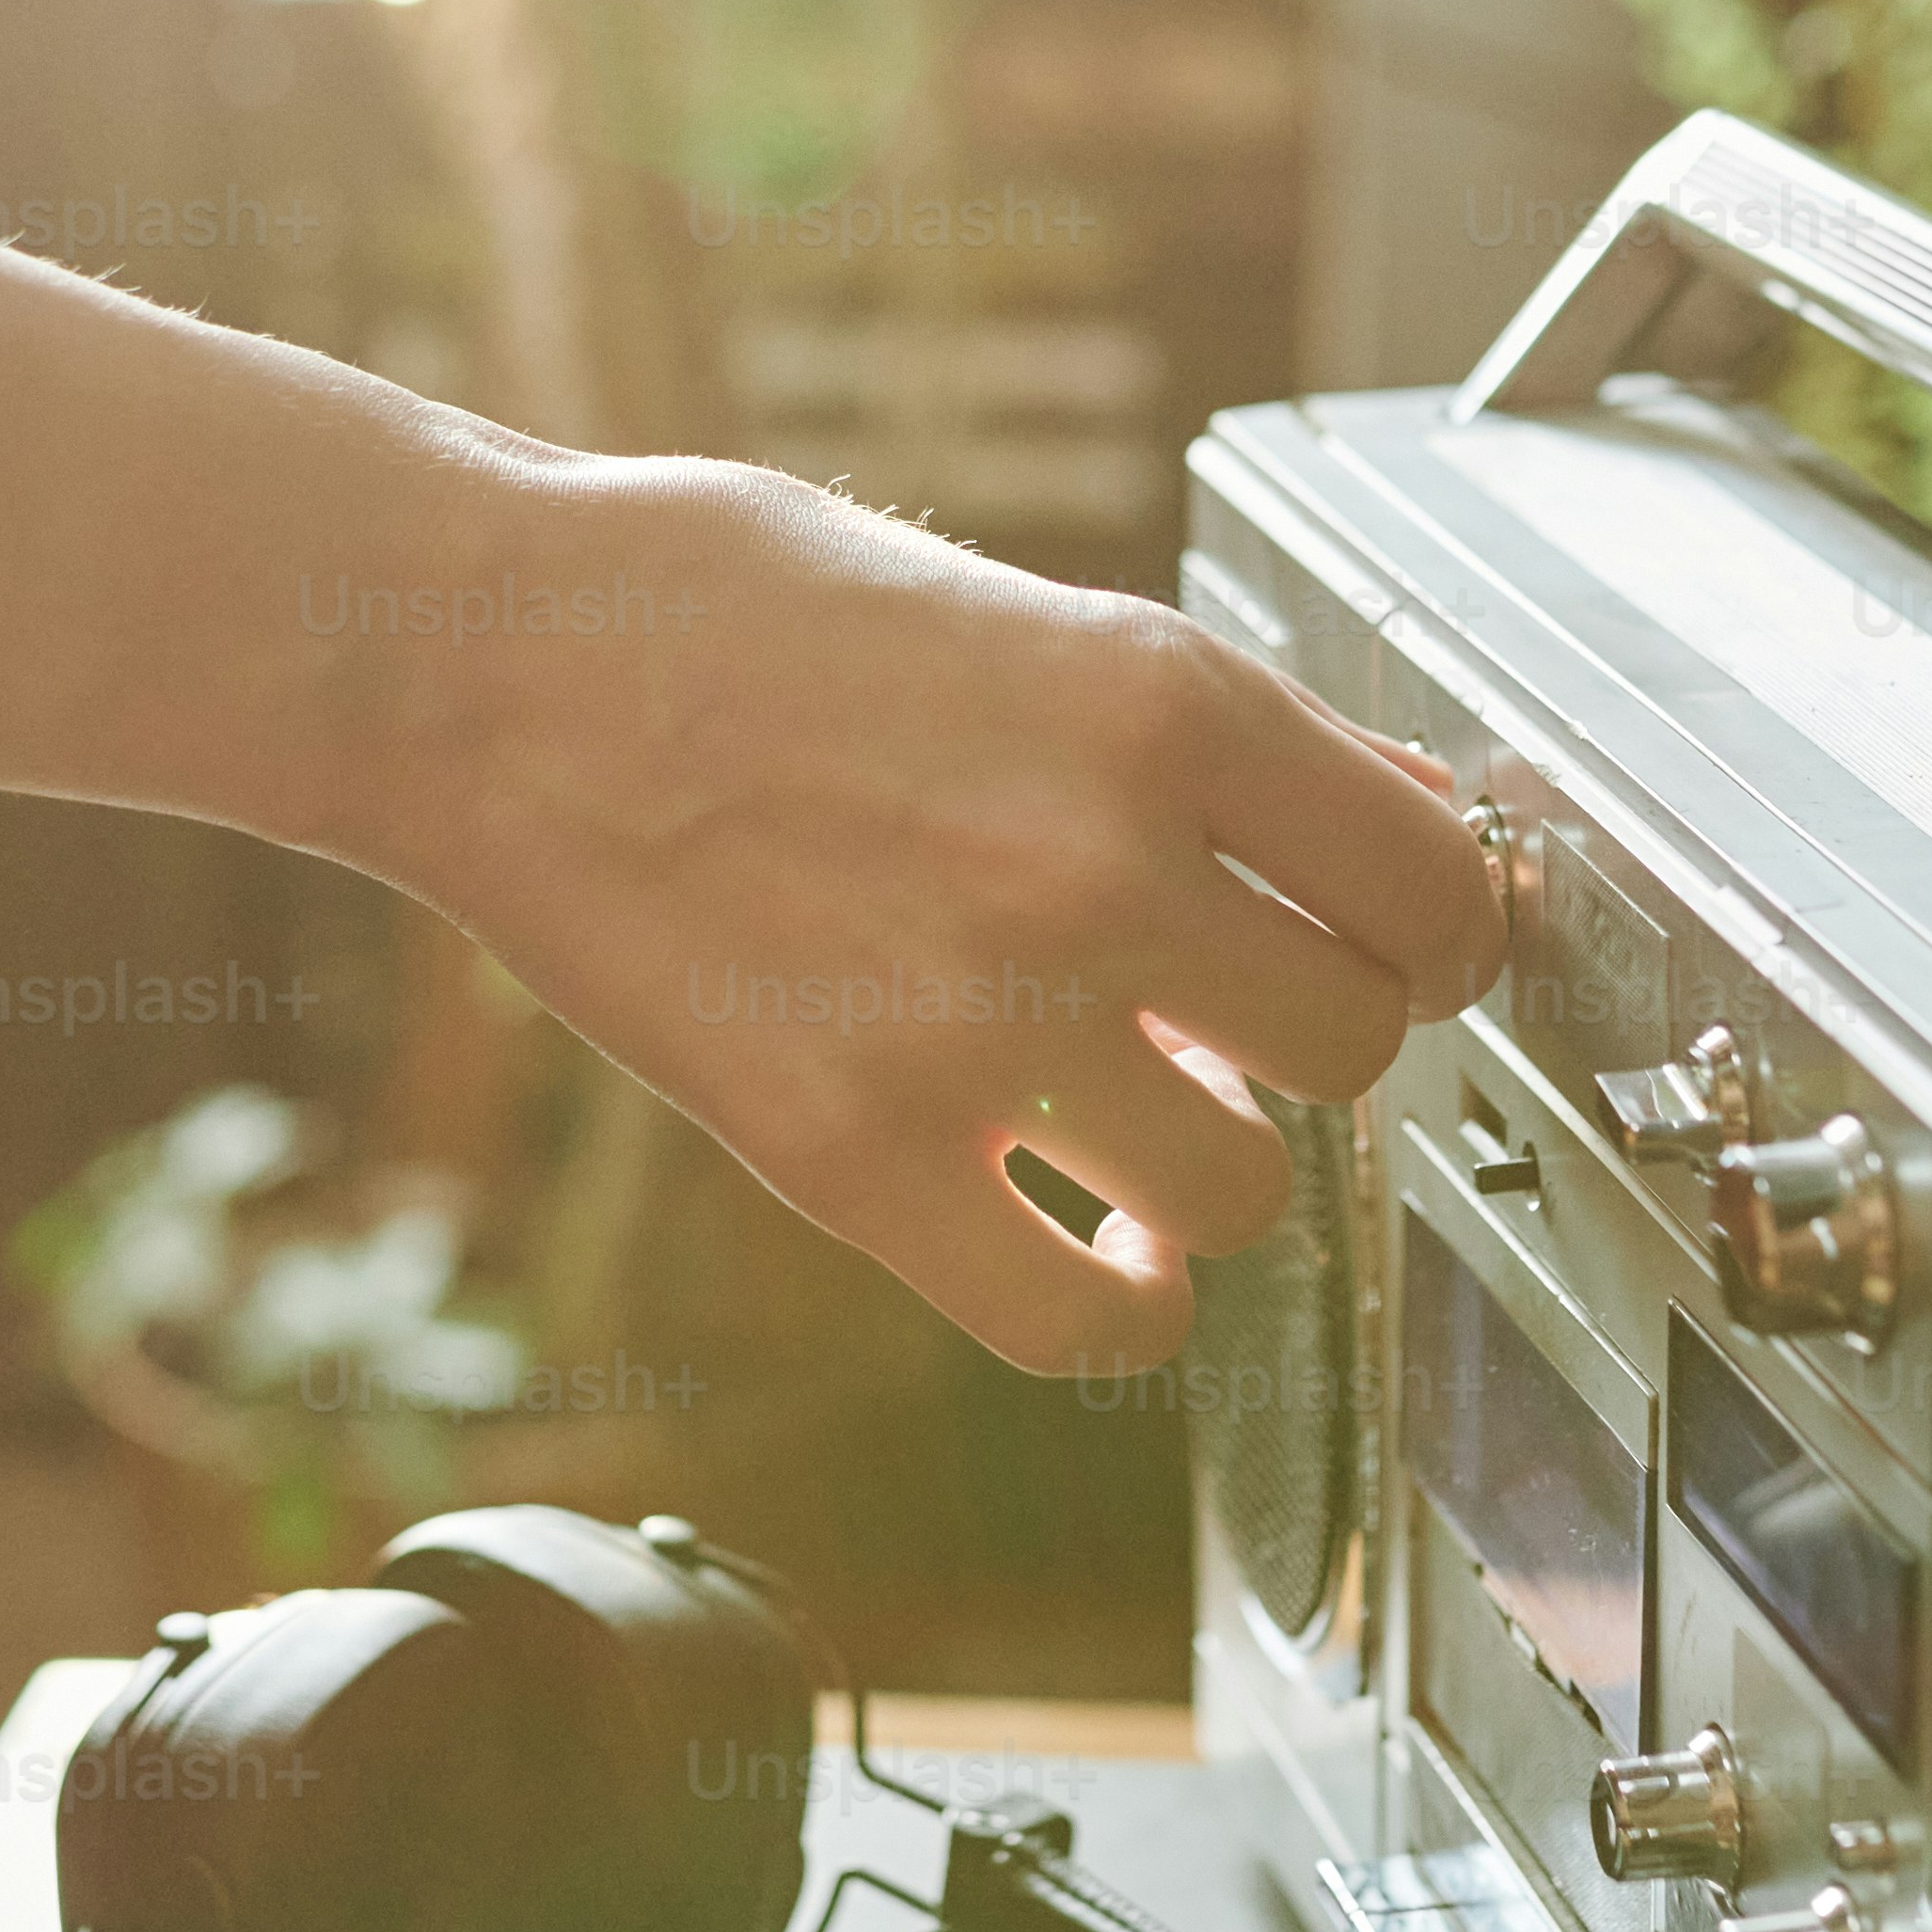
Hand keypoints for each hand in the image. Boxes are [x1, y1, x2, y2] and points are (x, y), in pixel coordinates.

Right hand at [351, 459, 1503, 1372]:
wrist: (491, 664)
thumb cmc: (742, 610)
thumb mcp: (1031, 612)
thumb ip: (1234, 739)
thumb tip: (1425, 819)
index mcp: (1160, 703)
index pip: (1439, 887)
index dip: (1440, 932)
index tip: (1398, 946)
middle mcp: (1096, 868)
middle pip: (1357, 1046)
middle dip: (1306, 1040)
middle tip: (1223, 1012)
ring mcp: (975, 1025)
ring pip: (1244, 1191)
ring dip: (1209, 1163)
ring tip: (1129, 1108)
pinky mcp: (850, 1154)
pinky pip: (1077, 1321)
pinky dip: (1115, 1306)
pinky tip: (1091, 1250)